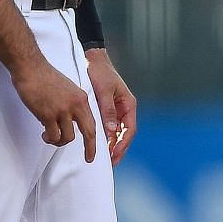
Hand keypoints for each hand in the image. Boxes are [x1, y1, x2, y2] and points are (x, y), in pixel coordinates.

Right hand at [12, 57, 97, 161]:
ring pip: (67, 137)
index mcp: (81, 98)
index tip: (95, 148)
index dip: (95, 137)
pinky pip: (53, 135)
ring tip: (49, 137)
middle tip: (89, 157)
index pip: (92, 122)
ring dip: (58, 141)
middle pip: (88, 132)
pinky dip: (49, 138)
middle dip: (90, 148)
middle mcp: (75, 105)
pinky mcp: (48, 114)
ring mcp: (62, 110)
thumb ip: (72, 104)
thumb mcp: (67, 88)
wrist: (31, 67)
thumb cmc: (44, 76)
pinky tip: (44, 134)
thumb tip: (69, 121)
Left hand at [86, 48, 136, 164]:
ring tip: (108, 157)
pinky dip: (108, 136)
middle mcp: (125, 108)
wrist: (93, 59)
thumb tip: (111, 130)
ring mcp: (117, 109)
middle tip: (112, 162)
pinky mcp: (109, 108)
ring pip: (118, 132)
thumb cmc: (100, 71)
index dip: (122, 143)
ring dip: (114, 144)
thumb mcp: (104, 91)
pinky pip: (111, 126)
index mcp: (128, 104)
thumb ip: (107, 111)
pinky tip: (102, 144)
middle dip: (120, 148)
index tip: (114, 154)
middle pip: (126, 134)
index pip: (129, 129)